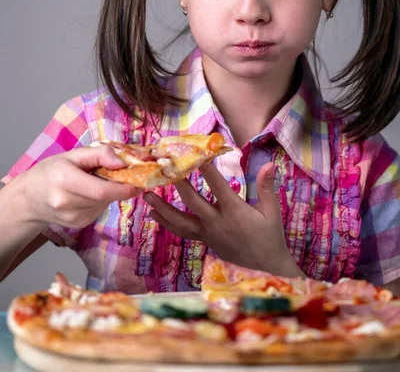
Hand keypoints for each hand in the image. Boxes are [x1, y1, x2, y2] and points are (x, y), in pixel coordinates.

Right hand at [18, 145, 140, 228]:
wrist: (29, 198)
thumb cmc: (51, 171)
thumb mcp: (73, 154)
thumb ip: (100, 154)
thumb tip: (124, 164)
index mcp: (64, 179)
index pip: (101, 190)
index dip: (123, 188)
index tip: (138, 182)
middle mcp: (66, 202)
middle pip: (105, 197)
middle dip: (116, 186)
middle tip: (114, 174)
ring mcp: (72, 218)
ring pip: (104, 203)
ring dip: (107, 193)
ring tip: (92, 182)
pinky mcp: (78, 225)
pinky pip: (99, 209)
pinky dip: (100, 200)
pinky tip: (86, 194)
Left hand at [143, 162, 303, 276]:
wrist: (265, 268)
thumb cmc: (270, 237)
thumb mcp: (272, 212)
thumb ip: (266, 187)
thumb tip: (269, 164)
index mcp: (234, 211)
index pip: (217, 185)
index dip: (205, 168)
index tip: (195, 153)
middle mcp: (217, 222)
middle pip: (192, 201)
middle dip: (177, 184)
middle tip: (164, 169)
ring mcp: (208, 233)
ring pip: (180, 220)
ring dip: (162, 207)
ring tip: (146, 195)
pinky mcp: (204, 241)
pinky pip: (182, 232)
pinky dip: (167, 222)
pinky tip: (154, 214)